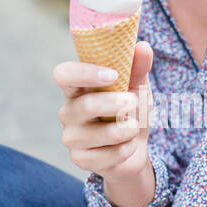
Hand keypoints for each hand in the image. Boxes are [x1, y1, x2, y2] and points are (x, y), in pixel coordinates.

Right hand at [54, 42, 154, 195]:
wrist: (136, 147)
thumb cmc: (131, 111)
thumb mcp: (138, 87)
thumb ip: (138, 67)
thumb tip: (143, 47)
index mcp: (78, 88)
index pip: (63, 74)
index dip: (84, 73)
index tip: (112, 75)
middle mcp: (69, 111)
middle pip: (85, 106)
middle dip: (116, 105)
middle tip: (133, 103)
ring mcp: (72, 137)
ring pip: (99, 134)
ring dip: (126, 130)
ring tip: (133, 127)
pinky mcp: (80, 159)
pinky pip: (107, 155)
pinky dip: (126, 149)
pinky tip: (126, 146)